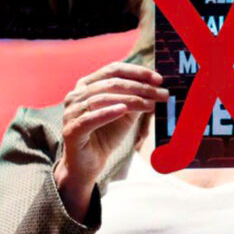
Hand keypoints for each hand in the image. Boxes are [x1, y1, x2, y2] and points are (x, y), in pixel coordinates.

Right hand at [56, 63, 168, 221]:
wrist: (89, 163)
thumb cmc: (107, 134)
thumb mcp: (126, 113)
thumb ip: (137, 98)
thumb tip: (158, 86)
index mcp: (87, 85)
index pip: (114, 70)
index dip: (137, 72)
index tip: (159, 79)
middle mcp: (76, 95)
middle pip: (111, 83)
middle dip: (140, 87)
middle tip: (162, 94)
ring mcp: (71, 112)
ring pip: (103, 98)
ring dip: (130, 100)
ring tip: (150, 104)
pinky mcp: (71, 130)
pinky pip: (90, 118)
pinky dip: (108, 112)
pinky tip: (124, 110)